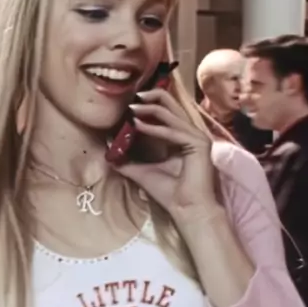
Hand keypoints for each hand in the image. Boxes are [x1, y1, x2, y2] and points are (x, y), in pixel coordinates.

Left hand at [115, 88, 216, 215]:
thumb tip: (108, 150)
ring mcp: (196, 137)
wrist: (186, 210)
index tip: (127, 104)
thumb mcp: (141, 171)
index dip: (147, 104)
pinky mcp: (199, 143)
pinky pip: (173, 131)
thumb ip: (126, 160)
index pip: (164, 112)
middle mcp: (190, 133)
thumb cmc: (169, 193)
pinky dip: (154, 128)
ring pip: (171, 113)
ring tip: (130, 109)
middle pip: (171, 104)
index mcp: (180, 137)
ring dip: (148, 109)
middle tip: (131, 96)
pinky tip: (138, 126)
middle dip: (150, 97)